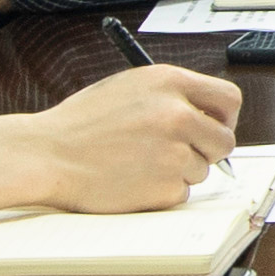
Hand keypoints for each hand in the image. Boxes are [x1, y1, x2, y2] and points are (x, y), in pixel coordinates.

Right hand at [32, 65, 243, 212]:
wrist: (46, 155)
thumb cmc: (81, 124)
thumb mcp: (129, 88)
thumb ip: (172, 96)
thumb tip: (209, 116)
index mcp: (169, 82)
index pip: (229, 99)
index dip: (225, 117)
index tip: (215, 127)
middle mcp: (177, 115)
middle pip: (224, 140)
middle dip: (208, 150)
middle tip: (181, 153)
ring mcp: (173, 152)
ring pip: (201, 169)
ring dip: (178, 171)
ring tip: (137, 163)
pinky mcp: (165, 187)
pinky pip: (181, 193)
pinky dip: (162, 191)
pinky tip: (132, 179)